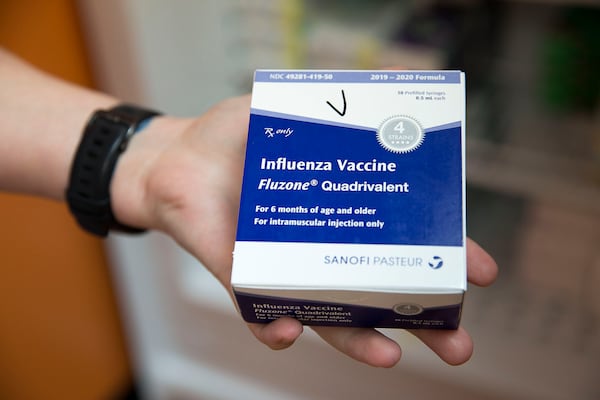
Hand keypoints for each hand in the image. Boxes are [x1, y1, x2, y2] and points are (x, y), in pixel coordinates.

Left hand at [111, 95, 497, 367]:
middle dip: (419, 322)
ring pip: (328, 318)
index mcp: (342, 213)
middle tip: (459, 345)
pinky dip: (273, 328)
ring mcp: (283, 269)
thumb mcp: (282, 109)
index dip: (441, 259)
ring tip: (390, 355)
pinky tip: (288, 332)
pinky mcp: (241, 278)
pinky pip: (260, 314)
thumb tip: (377, 89)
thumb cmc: (231, 137)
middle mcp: (321, 249)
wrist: (172, 158)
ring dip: (360, 339)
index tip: (478, 272)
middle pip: (377, 294)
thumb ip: (324, 105)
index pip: (401, 242)